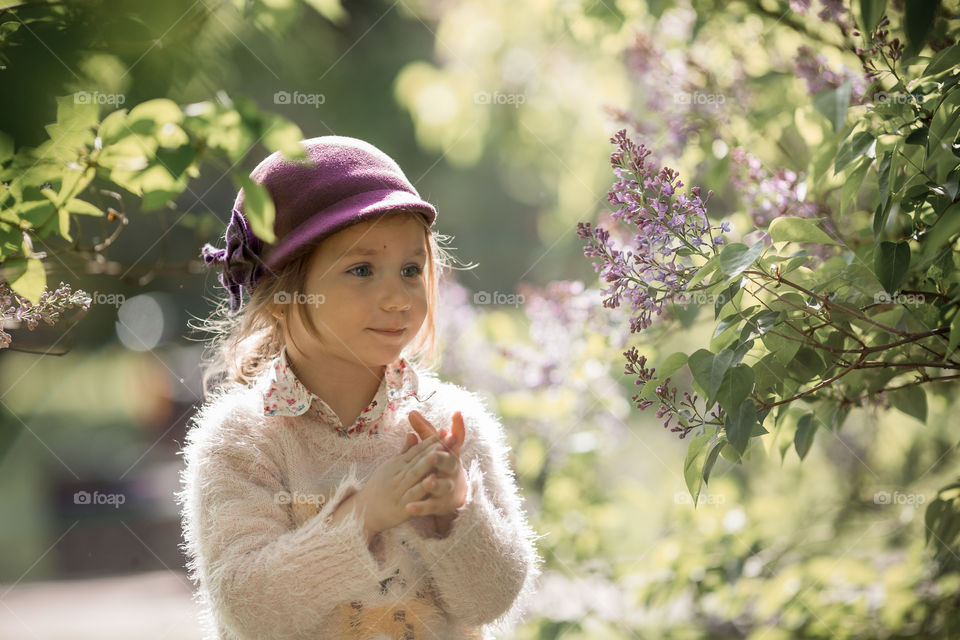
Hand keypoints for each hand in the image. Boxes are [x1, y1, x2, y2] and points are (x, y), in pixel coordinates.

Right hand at [354, 431, 449, 534]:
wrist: (363, 510)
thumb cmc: (379, 486)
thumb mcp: (390, 466)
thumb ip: (404, 452)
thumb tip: (412, 433)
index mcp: (398, 464)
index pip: (417, 449)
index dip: (431, 439)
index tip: (445, 430)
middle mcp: (399, 474)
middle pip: (420, 458)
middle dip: (436, 447)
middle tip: (451, 436)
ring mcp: (400, 489)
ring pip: (416, 474)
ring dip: (428, 463)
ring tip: (440, 453)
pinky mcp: (401, 505)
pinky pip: (412, 495)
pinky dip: (422, 488)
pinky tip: (432, 482)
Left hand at [404, 410, 467, 526]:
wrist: (452, 495)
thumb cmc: (440, 464)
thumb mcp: (435, 447)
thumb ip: (424, 431)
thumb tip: (411, 411)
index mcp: (451, 454)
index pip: (454, 442)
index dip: (453, 434)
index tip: (447, 428)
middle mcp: (451, 470)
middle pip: (448, 463)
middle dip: (441, 459)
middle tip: (433, 455)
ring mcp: (446, 488)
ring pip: (442, 486)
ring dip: (435, 484)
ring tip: (427, 482)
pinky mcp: (440, 504)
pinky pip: (430, 506)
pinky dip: (420, 508)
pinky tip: (409, 509)